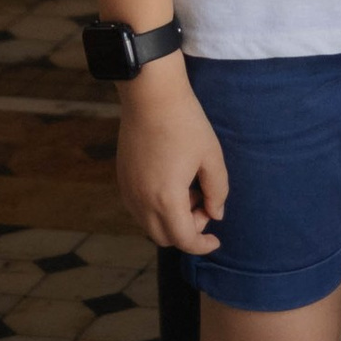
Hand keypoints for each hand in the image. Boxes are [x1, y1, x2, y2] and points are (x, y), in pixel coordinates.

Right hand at [114, 59, 224, 255]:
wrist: (151, 95)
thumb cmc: (186, 123)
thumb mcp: (211, 156)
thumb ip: (217, 191)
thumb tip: (216, 214)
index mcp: (166, 199)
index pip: (184, 240)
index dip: (202, 246)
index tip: (216, 241)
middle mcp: (142, 201)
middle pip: (164, 238)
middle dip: (187, 230)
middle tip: (203, 202)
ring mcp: (128, 191)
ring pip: (149, 225)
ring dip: (171, 219)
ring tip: (188, 187)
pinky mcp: (122, 179)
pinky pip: (138, 209)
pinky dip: (156, 208)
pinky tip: (170, 181)